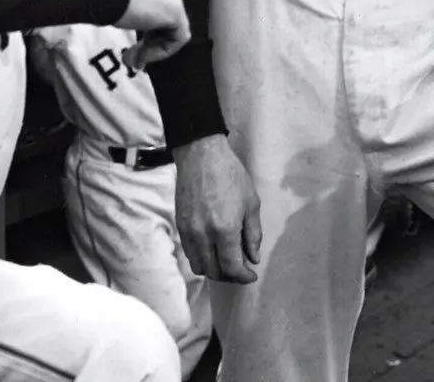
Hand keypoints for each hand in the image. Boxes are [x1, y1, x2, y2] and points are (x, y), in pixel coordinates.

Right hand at [113, 0, 189, 69]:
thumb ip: (111, 0)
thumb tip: (98, 11)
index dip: (137, 21)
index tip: (122, 36)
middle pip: (160, 12)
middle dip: (146, 37)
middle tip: (127, 56)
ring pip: (169, 25)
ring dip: (151, 46)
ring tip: (132, 60)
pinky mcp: (176, 10)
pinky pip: (177, 36)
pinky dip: (161, 50)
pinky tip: (142, 57)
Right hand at [174, 135, 261, 283]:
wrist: (200, 156)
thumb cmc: (230, 175)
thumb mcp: (251, 203)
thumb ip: (253, 234)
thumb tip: (253, 258)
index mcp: (224, 230)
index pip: (232, 267)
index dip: (244, 276)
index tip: (252, 275)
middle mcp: (203, 235)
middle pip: (214, 272)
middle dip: (230, 276)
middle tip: (241, 270)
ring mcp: (188, 232)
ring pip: (199, 266)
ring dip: (214, 270)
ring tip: (226, 262)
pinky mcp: (180, 225)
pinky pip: (189, 253)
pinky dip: (201, 258)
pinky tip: (212, 250)